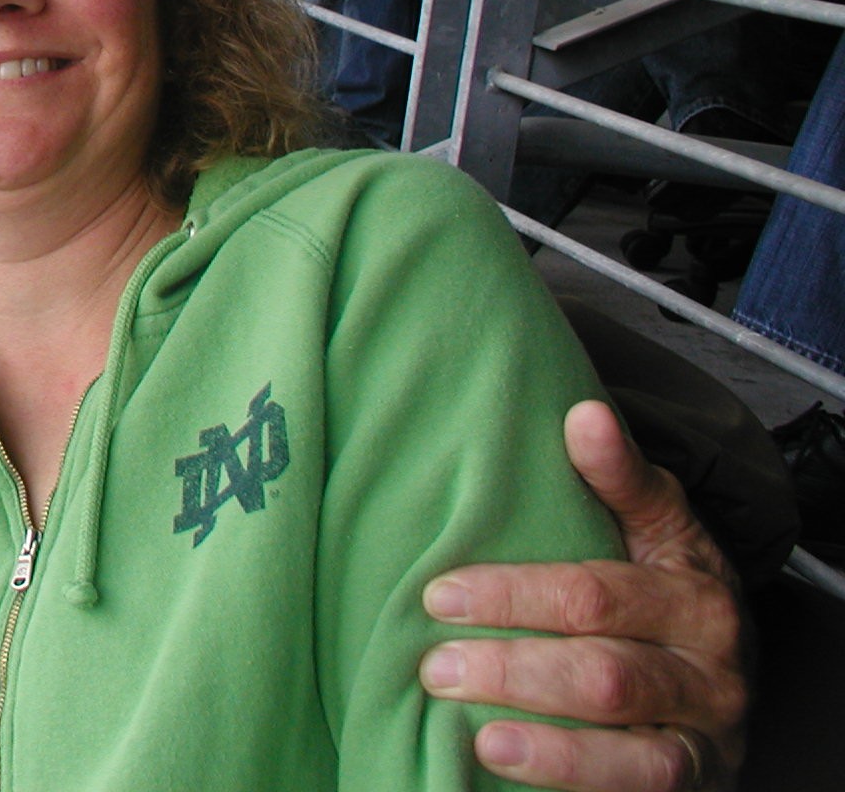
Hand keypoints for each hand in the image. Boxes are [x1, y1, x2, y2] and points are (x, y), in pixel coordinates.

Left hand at [418, 402, 745, 790]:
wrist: (731, 670)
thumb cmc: (672, 586)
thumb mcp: (660, 526)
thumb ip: (620, 478)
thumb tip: (583, 414)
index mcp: (695, 596)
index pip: (594, 596)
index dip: (513, 597)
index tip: (438, 595)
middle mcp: (709, 675)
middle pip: (605, 679)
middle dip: (516, 673)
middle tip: (437, 668)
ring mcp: (703, 741)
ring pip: (632, 758)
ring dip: (550, 752)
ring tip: (479, 739)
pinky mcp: (690, 788)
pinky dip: (574, 787)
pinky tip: (511, 774)